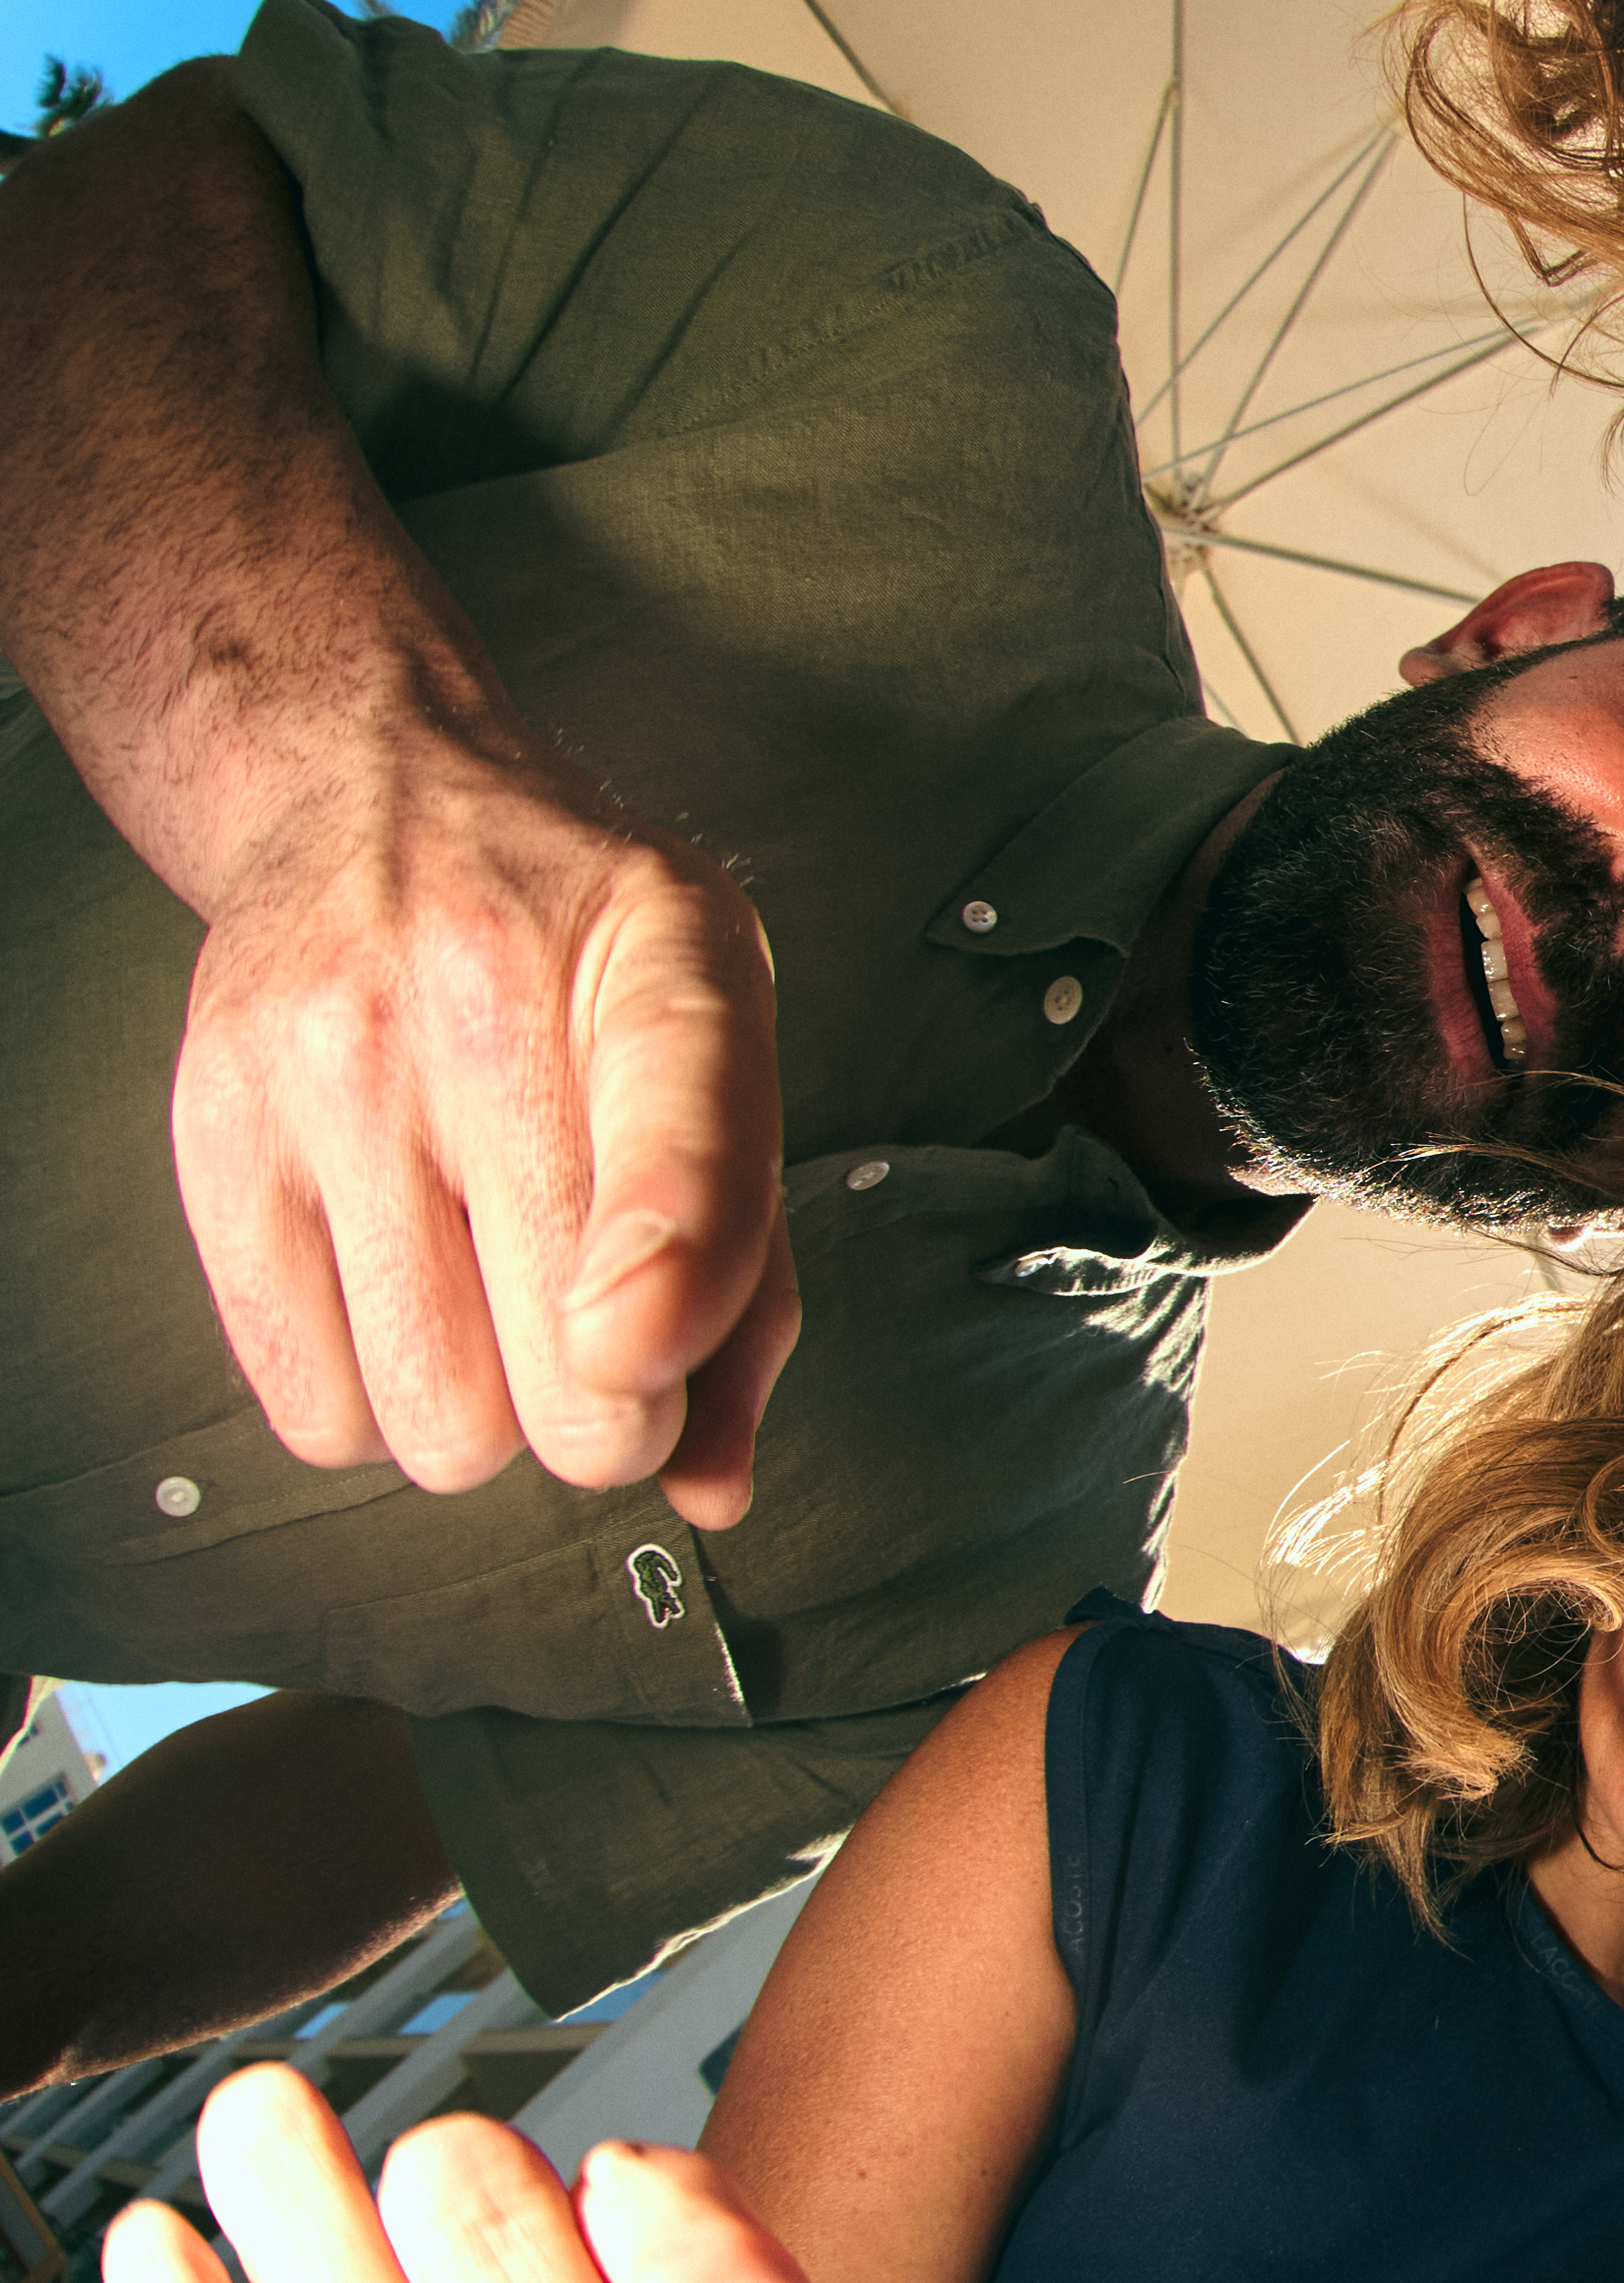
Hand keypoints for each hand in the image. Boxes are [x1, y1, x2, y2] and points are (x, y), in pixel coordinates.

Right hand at [172, 713, 800, 1527]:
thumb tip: (710, 1483)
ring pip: (435, 1419)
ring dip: (483, 1415)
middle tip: (595, 1336)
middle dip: (607, 1412)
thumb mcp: (719, 1042)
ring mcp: (330, 1066)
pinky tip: (399, 1298)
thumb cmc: (570, 946)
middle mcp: (482, 1001)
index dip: (665, 1261)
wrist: (373, 800)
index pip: (677, 1127)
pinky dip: (372, 1403)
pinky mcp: (216, 1135)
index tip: (629, 1346)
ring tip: (488, 1299)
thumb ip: (749, 1268)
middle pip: (565, 1373)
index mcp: (661, 964)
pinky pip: (312, 1407)